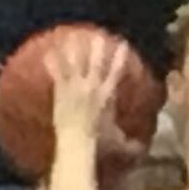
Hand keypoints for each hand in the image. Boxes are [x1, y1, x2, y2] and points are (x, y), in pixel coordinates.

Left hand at [45, 30, 129, 144]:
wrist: (77, 141)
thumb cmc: (98, 144)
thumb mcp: (117, 143)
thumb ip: (130, 146)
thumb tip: (142, 152)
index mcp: (107, 96)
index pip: (116, 74)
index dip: (120, 59)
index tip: (123, 45)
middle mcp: (92, 87)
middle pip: (96, 64)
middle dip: (98, 49)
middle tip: (97, 37)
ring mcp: (76, 87)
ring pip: (75, 64)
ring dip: (73, 50)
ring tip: (70, 38)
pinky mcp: (62, 91)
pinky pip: (57, 74)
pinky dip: (52, 64)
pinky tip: (47, 53)